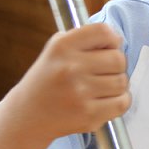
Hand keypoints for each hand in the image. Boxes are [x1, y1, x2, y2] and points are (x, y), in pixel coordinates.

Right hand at [0, 23, 130, 141]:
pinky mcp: (88, 115)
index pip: (104, 32)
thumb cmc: (47, 81)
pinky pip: (122, 102)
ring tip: (102, 87)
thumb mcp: (55, 50)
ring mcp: (79, 93)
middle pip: (118, 59)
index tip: (109, 48)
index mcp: (62, 47)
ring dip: (117, 84)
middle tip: (105, 71)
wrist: (26, 115)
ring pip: (122, 82)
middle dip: (116, 65)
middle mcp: (70, 67)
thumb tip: (118, 40)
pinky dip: (119, 101)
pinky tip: (106, 100)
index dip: (112, 40)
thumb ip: (84, 40)